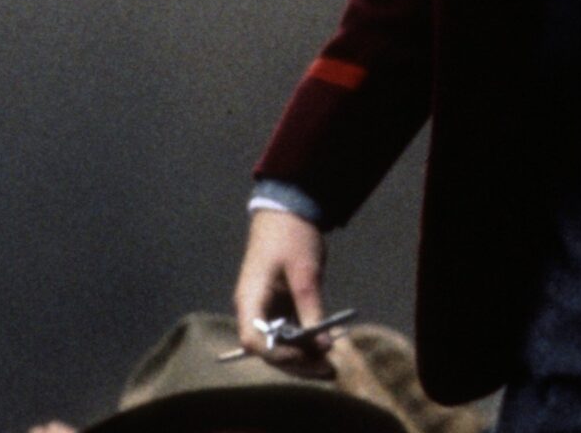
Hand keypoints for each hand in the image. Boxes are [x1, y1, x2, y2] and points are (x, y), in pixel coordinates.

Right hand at [234, 207, 331, 374]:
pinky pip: (289, 331)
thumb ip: (312, 309)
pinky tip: (327, 347)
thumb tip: (323, 346)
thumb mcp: (305, 273)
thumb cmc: (291, 236)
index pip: (254, 341)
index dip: (278, 355)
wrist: (288, 209)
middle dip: (297, 363)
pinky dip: (306, 341)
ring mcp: (265, 309)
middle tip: (328, 371)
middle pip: (268, 349)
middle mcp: (253, 310)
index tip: (307, 357)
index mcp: (250, 299)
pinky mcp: (279, 306)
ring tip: (331, 366)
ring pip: (279, 344)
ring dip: (304, 356)